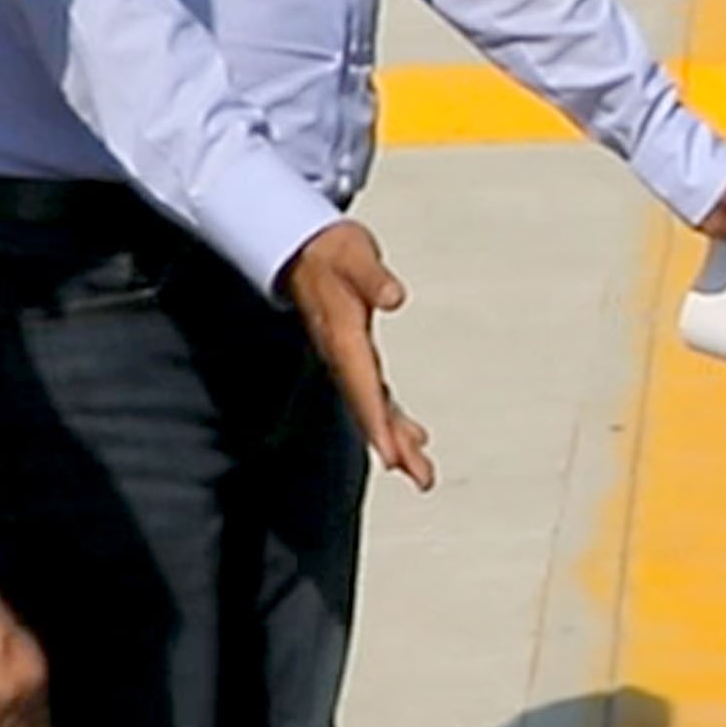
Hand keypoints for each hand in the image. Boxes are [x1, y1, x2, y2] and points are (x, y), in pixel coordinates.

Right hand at [283, 219, 440, 492]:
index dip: (377, 421)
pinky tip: (413, 438)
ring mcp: (348, 359)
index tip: (391, 456)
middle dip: (392, 444)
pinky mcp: (355, 356)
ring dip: (396, 441)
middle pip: (368, 407)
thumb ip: (373, 277)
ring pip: (373, 408)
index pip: (362, 385)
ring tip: (422, 474)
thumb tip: (395, 297)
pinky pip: (375, 397)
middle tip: (421, 478)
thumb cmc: (331, 251)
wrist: (303, 249)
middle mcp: (343, 355)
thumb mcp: (354, 255)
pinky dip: (392, 420)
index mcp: (343, 335)